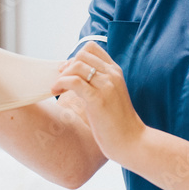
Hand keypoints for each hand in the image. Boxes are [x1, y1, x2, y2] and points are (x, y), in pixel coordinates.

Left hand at [51, 42, 147, 165]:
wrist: (131, 141)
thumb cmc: (118, 123)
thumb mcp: (111, 95)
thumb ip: (99, 83)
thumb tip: (76, 78)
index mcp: (115, 71)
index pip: (92, 48)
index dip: (76, 57)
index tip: (70, 72)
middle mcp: (112, 74)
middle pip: (82, 54)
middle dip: (68, 65)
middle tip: (62, 81)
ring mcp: (106, 85)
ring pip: (77, 65)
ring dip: (62, 76)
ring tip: (57, 89)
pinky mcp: (97, 99)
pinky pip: (74, 81)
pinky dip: (61, 83)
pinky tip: (57, 92)